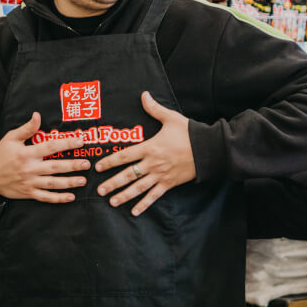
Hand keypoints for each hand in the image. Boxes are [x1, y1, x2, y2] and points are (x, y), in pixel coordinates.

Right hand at [0, 112, 89, 201]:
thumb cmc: (0, 154)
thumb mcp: (11, 138)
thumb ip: (27, 128)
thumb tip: (37, 115)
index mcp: (27, 153)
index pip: (50, 147)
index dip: (66, 143)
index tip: (80, 141)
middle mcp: (30, 169)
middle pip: (55, 167)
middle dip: (72, 166)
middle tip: (87, 164)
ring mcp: (29, 182)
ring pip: (52, 184)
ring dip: (69, 182)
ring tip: (83, 180)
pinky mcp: (28, 193)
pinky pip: (45, 197)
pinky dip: (58, 198)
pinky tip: (71, 196)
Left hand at [95, 92, 195, 215]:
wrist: (208, 149)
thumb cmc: (188, 133)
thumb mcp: (170, 118)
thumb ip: (154, 108)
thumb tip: (143, 95)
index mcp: (150, 147)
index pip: (125, 156)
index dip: (110, 161)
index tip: (98, 167)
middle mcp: (152, 164)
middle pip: (128, 175)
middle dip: (112, 183)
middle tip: (99, 190)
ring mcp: (160, 175)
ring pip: (138, 188)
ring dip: (124, 195)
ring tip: (112, 202)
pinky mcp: (169, 184)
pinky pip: (154, 196)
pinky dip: (144, 204)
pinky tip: (134, 211)